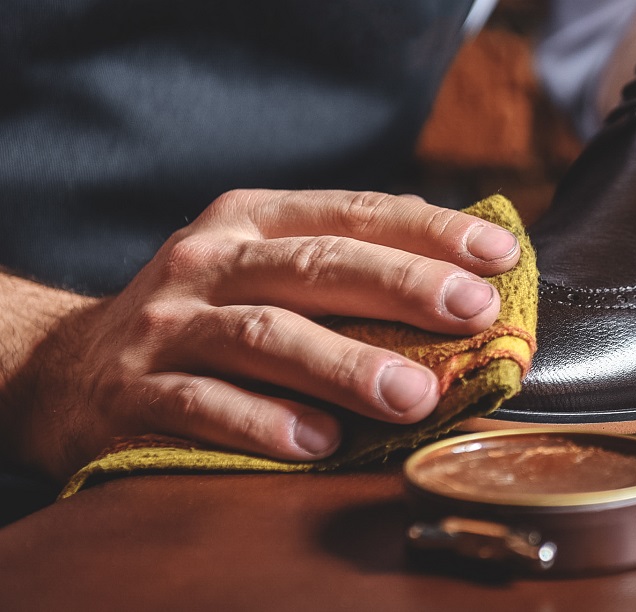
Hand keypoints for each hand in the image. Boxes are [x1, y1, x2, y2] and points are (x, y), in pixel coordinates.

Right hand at [7, 189, 518, 479]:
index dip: (429, 232)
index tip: (499, 255)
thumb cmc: (205, 318)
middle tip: (473, 312)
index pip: (352, 215)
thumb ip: (352, 268)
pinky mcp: (132, 393)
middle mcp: (209, 261)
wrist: (64, 368)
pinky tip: (318, 441)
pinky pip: (202, 406)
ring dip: (345, 365)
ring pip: (264, 336)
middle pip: (317, 267)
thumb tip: (474, 278)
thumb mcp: (266, 270)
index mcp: (252, 222)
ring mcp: (168, 327)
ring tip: (413, 393)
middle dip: (403, 287)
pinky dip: (262, 422)